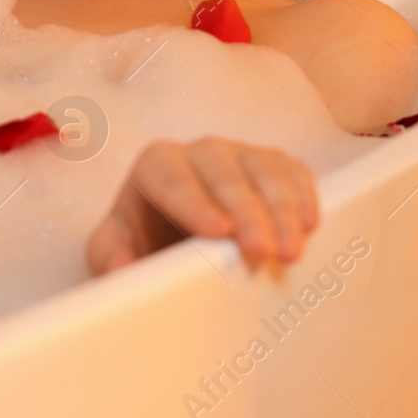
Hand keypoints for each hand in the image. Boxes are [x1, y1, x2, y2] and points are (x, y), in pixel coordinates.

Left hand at [86, 137, 317, 272]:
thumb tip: (118, 264)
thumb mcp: (115, 251)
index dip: (193, 201)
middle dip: (245, 211)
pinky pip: (292, 170)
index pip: (170, 175)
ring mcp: (238, 155)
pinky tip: (310, 224)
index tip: (218, 231)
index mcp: (154, 165)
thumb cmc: (143, 241)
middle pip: (223, 171)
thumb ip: (108, 256)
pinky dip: (303, 194)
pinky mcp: (271, 166)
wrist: (172, 237)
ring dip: (280, 209)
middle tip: (261, 251)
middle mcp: (197, 152)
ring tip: (290, 251)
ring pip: (263, 167)